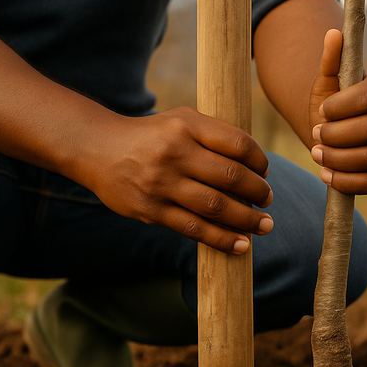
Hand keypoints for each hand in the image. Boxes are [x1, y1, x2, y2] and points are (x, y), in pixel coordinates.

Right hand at [84, 107, 273, 254]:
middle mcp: (174, 153)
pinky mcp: (151, 210)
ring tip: (264, 225)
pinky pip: (194, 229)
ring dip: (247, 220)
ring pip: (216, 207)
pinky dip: (222, 239)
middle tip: (268, 200)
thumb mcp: (180, 120)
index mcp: (186, 126)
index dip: (259, 161)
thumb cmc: (151, 135)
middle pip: (231, 177)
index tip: (264, 172)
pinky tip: (241, 245)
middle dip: (258, 193)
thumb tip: (256, 167)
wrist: (98, 148)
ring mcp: (161, 183)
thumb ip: (215, 135)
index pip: (237, 144)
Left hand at [308, 29, 366, 193]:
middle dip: (336, 135)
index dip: (340, 107)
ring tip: (317, 153)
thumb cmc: (335, 104)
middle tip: (316, 134)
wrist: (341, 131)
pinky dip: (348, 181)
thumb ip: (330, 60)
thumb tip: (333, 34)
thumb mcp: (328, 81)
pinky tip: (327, 174)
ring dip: (338, 158)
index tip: (323, 111)